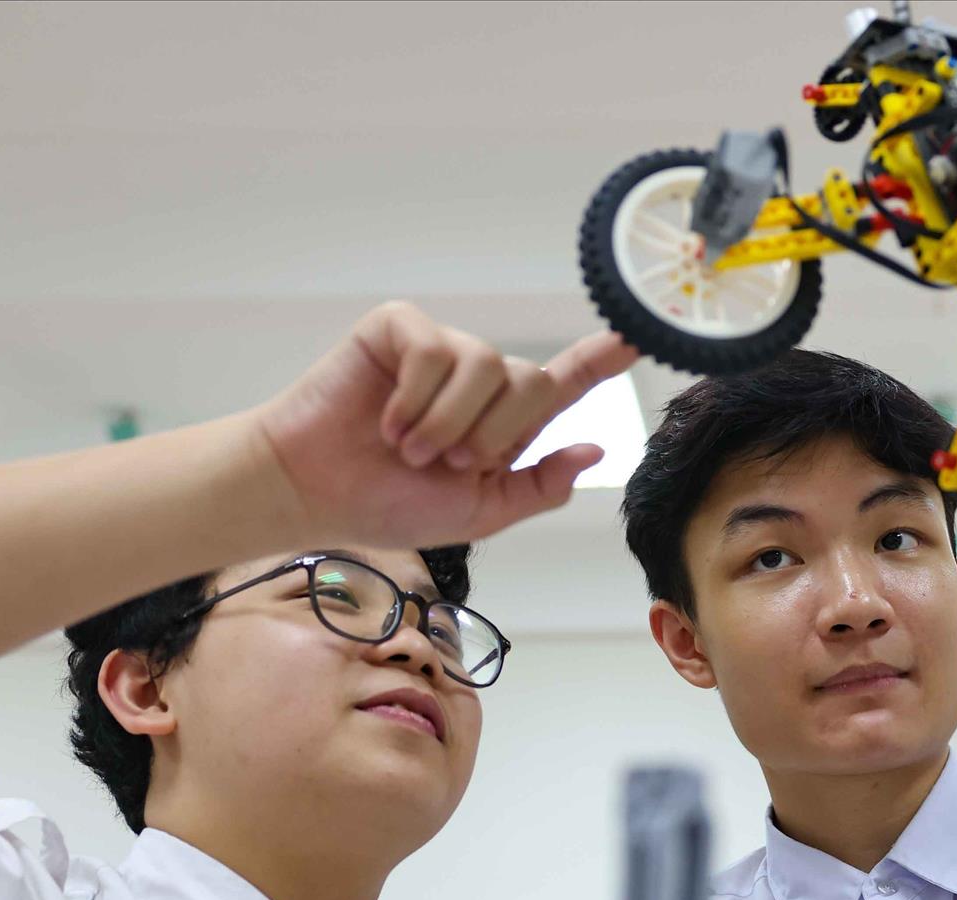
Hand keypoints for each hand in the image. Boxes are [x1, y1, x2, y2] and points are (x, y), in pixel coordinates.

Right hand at [248, 301, 636, 546]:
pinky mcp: (399, 329)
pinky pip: (435, 351)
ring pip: (487, 366)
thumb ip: (537, 485)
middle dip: (492, 436)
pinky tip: (385, 421)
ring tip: (409, 449)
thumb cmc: (387, 503)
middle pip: (532, 382)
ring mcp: (439, 350)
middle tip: (441, 464)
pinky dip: (414, 399)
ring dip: (449, 424)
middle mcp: (478, 380)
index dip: (602, 359)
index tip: (641, 335)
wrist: (315, 494)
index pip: (564, 384)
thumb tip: (593, 449)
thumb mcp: (479, 512)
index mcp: (502, 422)